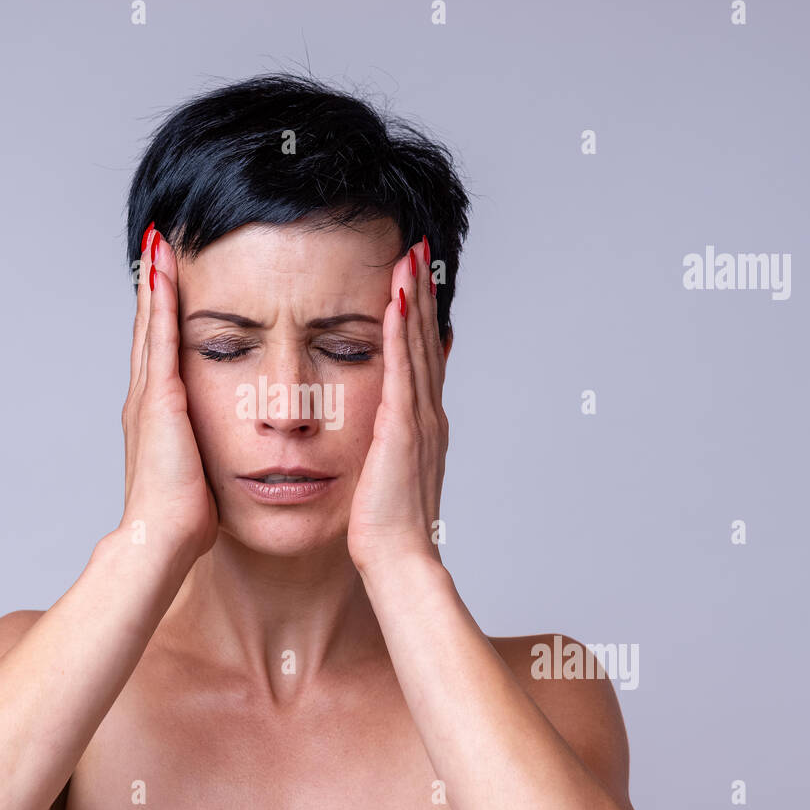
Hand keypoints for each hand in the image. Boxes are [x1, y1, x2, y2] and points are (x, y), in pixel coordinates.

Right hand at [119, 223, 218, 565]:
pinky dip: (161, 303)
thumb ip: (204, 457)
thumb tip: (222, 458)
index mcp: (157, 416)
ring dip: (154, 283)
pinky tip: (164, 271)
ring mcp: (148, 396)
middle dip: (154, 289)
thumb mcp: (197, 476)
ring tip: (158, 244)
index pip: (160, 354)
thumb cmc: (183, 520)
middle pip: (150, 330)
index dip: (160, 318)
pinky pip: (161, 338)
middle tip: (156, 247)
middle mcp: (146, 399)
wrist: (161, 538)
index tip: (167, 285)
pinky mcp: (159, 398)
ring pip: (152, 325)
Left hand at [347, 237, 448, 577]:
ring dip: (413, 298)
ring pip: (415, 346)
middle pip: (424, 341)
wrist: (400, 561)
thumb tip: (382, 426)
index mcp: (422, 425)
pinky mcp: (402, 429)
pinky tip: (395, 300)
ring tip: (409, 257)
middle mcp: (427, 415)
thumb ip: (388, 445)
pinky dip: (399, 332)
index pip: (421, 357)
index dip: (419, 316)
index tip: (414, 278)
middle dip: (421, 293)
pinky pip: (400, 369)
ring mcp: (419, 420)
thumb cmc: (386, 529)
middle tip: (418, 249)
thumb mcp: (386, 476)